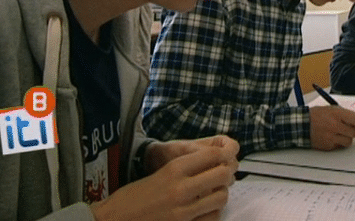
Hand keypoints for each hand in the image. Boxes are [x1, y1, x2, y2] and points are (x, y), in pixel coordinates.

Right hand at [91, 136, 238, 220]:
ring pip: (221, 196)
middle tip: (224, 174)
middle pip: (222, 174)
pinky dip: (214, 212)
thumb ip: (186, 168)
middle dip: (227, 172)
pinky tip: (206, 209)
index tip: (227, 155)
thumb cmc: (133, 197)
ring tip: (214, 192)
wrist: (112, 220)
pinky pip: (213, 217)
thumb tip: (213, 162)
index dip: (224, 153)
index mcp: (174, 169)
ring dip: (222, 193)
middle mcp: (181, 188)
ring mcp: (184, 210)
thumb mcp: (160, 173)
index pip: (212, 154)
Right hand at [309, 106, 354, 150]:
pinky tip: (332, 137)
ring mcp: (331, 137)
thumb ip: (344, 114)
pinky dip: (338, 142)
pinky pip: (340, 146)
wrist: (301, 125)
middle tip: (348, 128)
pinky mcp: (328, 146)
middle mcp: (335, 126)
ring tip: (340, 133)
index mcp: (336, 114)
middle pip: (354, 132)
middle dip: (353, 130)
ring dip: (346, 138)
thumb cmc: (315, 115)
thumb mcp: (331, 109)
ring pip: (349, 141)